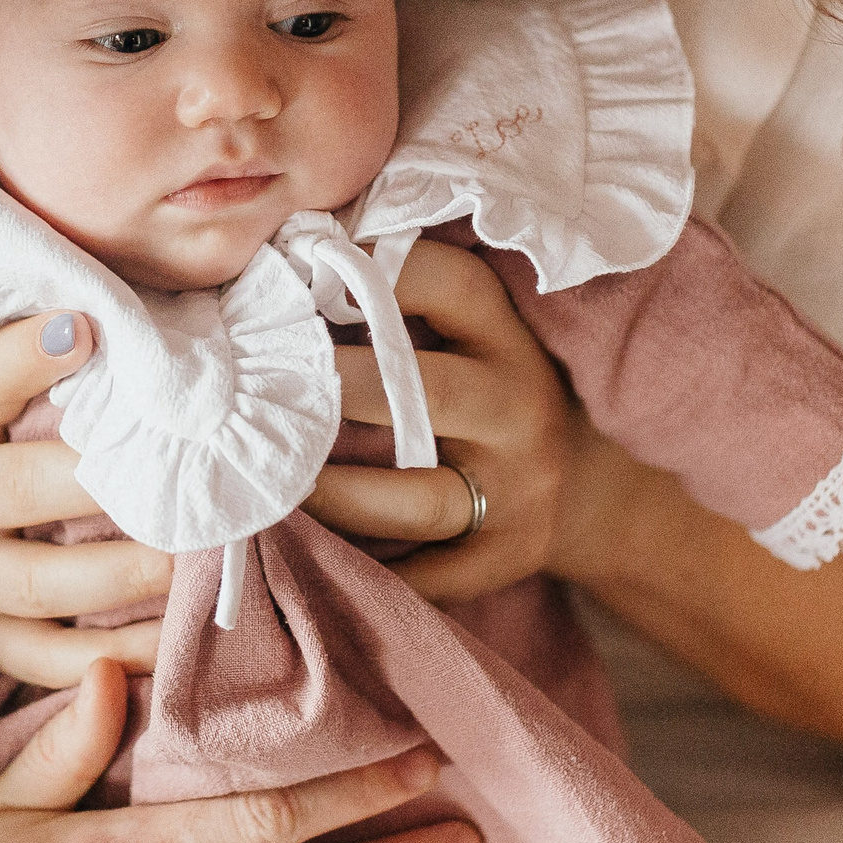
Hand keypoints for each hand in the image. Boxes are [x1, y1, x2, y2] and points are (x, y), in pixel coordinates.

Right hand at [0, 310, 175, 686]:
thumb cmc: (22, 433)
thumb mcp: (24, 382)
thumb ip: (72, 346)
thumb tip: (126, 312)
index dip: (29, 353)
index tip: (88, 328)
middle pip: (20, 489)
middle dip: (102, 486)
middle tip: (179, 480)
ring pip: (39, 584)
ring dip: (122, 575)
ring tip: (190, 561)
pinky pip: (50, 660)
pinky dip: (116, 655)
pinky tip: (175, 637)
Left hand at [305, 241, 573, 605]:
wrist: (586, 487)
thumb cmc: (489, 391)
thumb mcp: (471, 335)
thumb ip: (400, 304)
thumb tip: (277, 264)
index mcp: (506, 336)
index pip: (448, 283)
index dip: (371, 271)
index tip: (297, 273)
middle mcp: (519, 407)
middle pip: (424, 393)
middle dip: (335, 386)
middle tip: (256, 383)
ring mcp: (518, 490)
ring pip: (414, 501)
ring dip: (332, 495)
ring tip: (269, 480)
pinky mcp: (507, 558)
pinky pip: (426, 578)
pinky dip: (364, 573)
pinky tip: (305, 556)